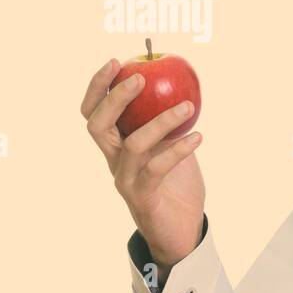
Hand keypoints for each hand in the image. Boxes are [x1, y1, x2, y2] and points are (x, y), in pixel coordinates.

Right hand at [81, 57, 205, 268]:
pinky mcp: (144, 197)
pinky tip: (198, 137)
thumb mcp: (173, 146)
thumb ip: (170, 122)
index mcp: (115, 146)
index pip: (93, 112)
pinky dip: (178, 149)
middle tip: (141, 79)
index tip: (116, 61)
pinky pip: (158, 168)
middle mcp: (113, 161)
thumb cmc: (178, 185)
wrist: (183, 231)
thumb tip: (184, 86)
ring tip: (188, 106)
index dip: (98, 86)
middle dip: (116, 98)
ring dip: (161, 121)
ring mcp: (125, 180)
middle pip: (98, 124)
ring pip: (133, 144)